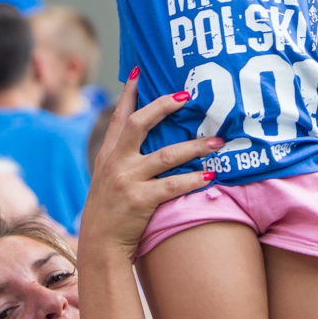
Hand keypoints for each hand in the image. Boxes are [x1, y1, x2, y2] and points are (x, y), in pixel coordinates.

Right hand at [79, 69, 224, 256]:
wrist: (99, 247)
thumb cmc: (109, 215)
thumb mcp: (107, 181)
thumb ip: (122, 161)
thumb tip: (147, 144)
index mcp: (107, 156)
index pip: (118, 117)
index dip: (130, 93)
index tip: (140, 71)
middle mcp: (115, 163)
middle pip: (139, 123)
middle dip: (163, 106)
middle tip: (188, 95)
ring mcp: (126, 181)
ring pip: (166, 155)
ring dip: (195, 147)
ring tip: (218, 142)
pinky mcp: (140, 200)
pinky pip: (173, 185)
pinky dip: (194, 180)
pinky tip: (211, 176)